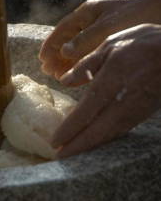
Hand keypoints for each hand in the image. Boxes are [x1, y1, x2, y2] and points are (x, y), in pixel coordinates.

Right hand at [39, 0, 160, 78]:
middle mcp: (91, 23)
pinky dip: (84, 64)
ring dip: (68, 62)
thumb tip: (64, 52)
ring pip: (79, 50)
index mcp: (86, 13)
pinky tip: (79, 74)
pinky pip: (92, 54)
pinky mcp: (111, 41)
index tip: (42, 59)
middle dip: (57, 57)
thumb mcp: (107, 25)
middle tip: (49, 72)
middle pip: (68, 41)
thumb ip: (85, 39)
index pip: (62, 30)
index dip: (50, 45)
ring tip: (59, 76)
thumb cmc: (134, 11)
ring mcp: (101, 32)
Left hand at [51, 24, 160, 157]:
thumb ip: (85, 65)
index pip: (87, 110)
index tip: (56, 141)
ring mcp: (137, 107)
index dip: (70, 128)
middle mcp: (124, 98)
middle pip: (98, 129)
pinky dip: (106, 138)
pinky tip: (95, 142)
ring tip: (74, 152)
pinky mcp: (144, 112)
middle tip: (61, 157)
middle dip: (78, 145)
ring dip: (91, 145)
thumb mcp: (110, 45)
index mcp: (112, 79)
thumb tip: (64, 81)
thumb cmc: (143, 43)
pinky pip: (122, 129)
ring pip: (111, 133)